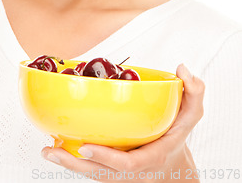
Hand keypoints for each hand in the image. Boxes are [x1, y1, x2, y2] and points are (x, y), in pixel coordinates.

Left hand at [41, 64, 204, 181]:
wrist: (173, 165)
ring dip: (68, 163)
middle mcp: (132, 171)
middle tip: (52, 150)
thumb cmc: (178, 135)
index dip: (105, 158)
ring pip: (91, 173)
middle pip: (100, 174)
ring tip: (47, 150)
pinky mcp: (110, 171)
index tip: (84, 146)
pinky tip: (55, 148)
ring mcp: (119, 174)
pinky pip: (90, 168)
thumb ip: (194, 91)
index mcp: (150, 157)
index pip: (127, 164)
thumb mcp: (192, 113)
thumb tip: (182, 69)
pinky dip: (72, 160)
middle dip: (75, 165)